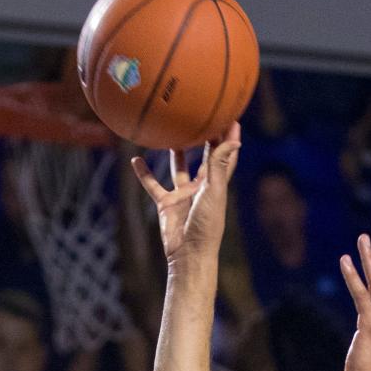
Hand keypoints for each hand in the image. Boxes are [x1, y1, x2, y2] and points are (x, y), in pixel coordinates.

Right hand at [131, 124, 240, 266]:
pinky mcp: (167, 205)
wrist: (189, 254)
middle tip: (202, 116)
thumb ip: (219, 164)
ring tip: (171, 132)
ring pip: (178, 169)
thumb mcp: (213, 191)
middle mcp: (201, 188)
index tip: (231, 117)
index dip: (230, 138)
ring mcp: (183, 196)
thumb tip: (234, 138)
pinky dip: (144, 174)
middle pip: (205, 158)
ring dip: (175, 153)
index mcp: (216, 185)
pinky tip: (136, 160)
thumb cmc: (206, 225)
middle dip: (206, 139)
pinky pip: (153, 186)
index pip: (225, 156)